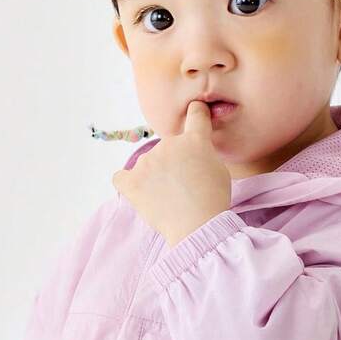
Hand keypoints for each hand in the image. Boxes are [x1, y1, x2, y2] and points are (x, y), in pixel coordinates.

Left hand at [112, 100, 231, 246]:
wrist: (198, 225)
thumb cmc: (213, 201)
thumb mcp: (219, 170)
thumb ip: (203, 155)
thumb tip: (192, 156)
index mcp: (194, 140)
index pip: (195, 114)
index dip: (197, 114)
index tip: (196, 115)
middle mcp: (169, 144)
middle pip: (169, 148)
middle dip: (174, 163)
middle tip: (184, 187)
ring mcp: (147, 162)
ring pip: (148, 165)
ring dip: (154, 177)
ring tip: (168, 199)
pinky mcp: (132, 181)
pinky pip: (121, 177)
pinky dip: (128, 183)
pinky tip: (139, 193)